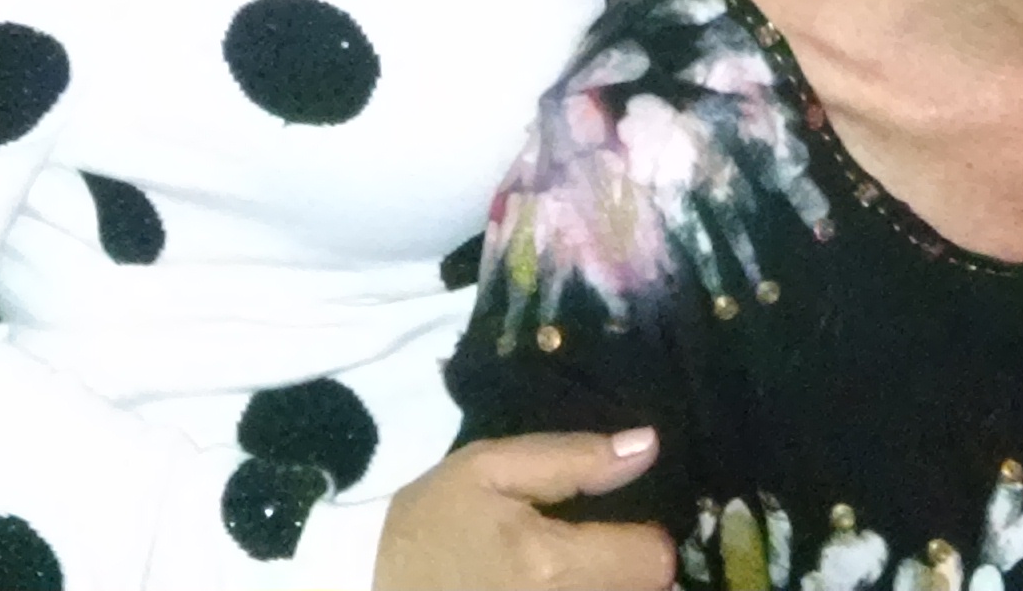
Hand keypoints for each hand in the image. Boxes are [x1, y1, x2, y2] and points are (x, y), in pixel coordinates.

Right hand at [376, 430, 671, 590]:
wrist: (368, 585)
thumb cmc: (429, 523)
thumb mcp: (488, 469)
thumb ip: (572, 458)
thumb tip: (647, 446)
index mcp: (550, 561)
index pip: (654, 559)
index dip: (644, 539)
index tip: (621, 529)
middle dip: (630, 572)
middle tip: (599, 553)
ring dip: (609, 588)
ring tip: (577, 573)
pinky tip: (553, 587)